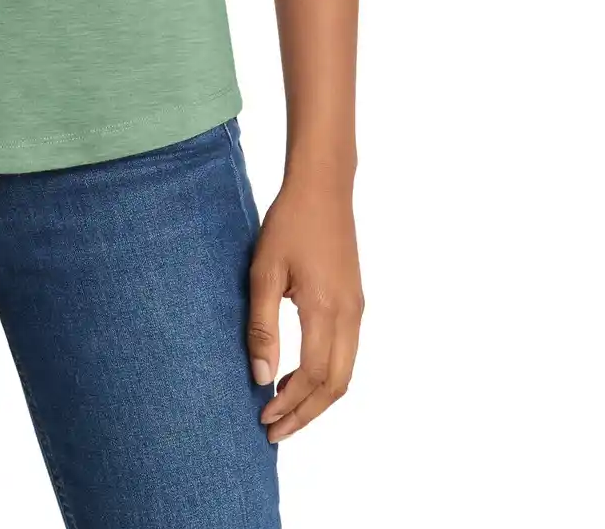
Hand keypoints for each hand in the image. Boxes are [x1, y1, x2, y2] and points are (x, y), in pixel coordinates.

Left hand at [246, 172, 363, 442]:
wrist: (323, 187)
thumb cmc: (289, 223)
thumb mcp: (264, 271)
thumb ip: (262, 326)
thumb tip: (261, 377)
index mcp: (327, 309)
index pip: (315, 377)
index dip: (291, 404)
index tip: (264, 418)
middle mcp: (350, 315)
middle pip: (336, 385)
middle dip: (306, 413)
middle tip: (274, 431)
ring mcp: (357, 309)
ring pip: (345, 372)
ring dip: (317, 398)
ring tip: (284, 410)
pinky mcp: (355, 301)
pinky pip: (346, 353)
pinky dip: (326, 376)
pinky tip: (299, 376)